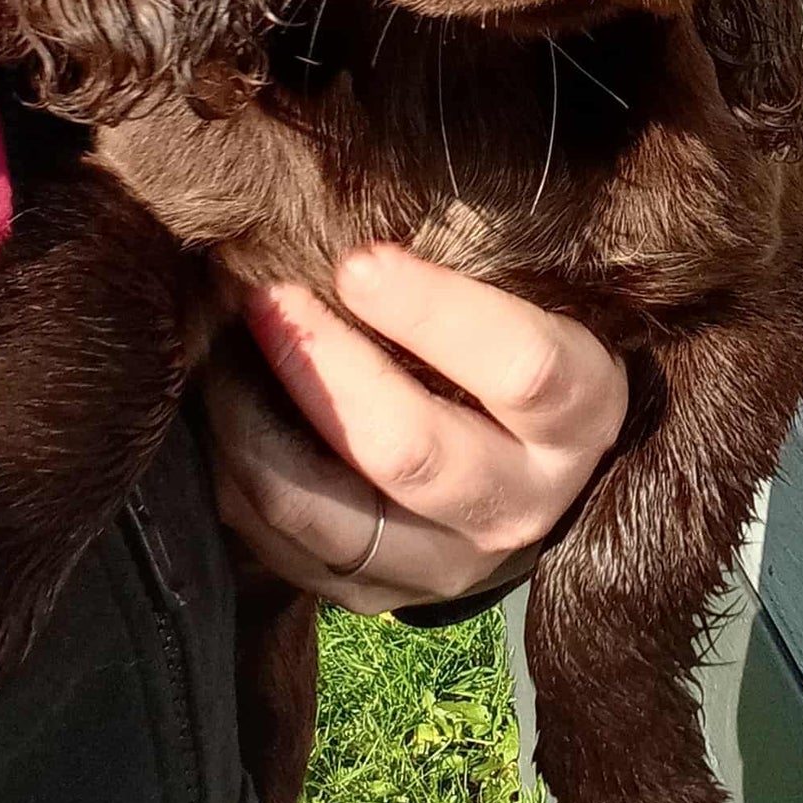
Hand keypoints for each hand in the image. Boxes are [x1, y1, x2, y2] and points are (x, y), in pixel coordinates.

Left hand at [204, 245, 626, 611]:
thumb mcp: (529, 301)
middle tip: (265, 298)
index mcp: (579, 410)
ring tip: (222, 357)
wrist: (531, 464)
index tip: (358, 261)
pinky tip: (227, 416)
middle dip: (322, 368)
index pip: (521, 367)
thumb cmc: (512, 345)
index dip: (434, 312)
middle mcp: (524, 499)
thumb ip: (470, 263)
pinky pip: (291, 549)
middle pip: (412, 450)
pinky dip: (243, 480)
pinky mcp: (385, 595)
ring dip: (257, 431)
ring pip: (335, 518)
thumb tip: (349, 208)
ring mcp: (452, 561)